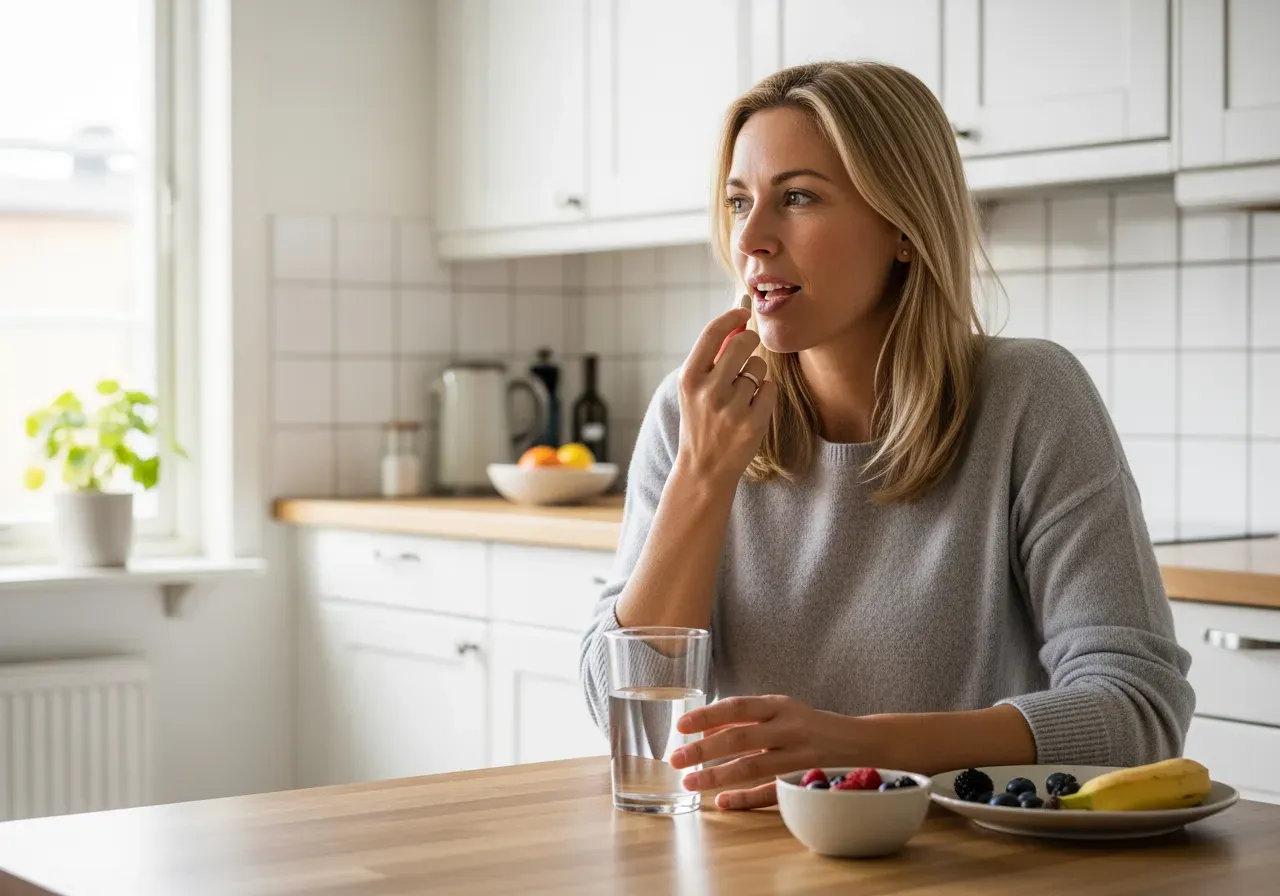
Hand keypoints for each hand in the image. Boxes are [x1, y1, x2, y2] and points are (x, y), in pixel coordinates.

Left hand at [669, 695, 850, 809]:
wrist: (862, 742)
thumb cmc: (810, 725)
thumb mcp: (781, 712)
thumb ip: (746, 719)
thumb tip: (704, 728)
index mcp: (780, 706)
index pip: (739, 707)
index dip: (709, 716)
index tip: (682, 725)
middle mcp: (790, 728)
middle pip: (741, 738)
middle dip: (705, 749)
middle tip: (676, 758)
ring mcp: (799, 756)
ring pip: (753, 767)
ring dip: (718, 776)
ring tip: (690, 783)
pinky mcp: (805, 781)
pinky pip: (772, 793)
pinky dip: (745, 799)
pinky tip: (723, 802)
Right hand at [675, 309, 776, 487]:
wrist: (703, 468)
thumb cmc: (701, 419)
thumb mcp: (695, 387)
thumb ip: (714, 353)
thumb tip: (739, 310)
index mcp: (689, 378)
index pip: (713, 333)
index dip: (732, 317)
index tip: (744, 312)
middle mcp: (708, 391)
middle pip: (743, 343)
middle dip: (750, 341)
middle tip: (747, 351)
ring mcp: (731, 408)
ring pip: (758, 366)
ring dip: (755, 375)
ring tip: (740, 395)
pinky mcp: (752, 423)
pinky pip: (770, 388)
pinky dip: (764, 395)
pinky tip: (750, 409)